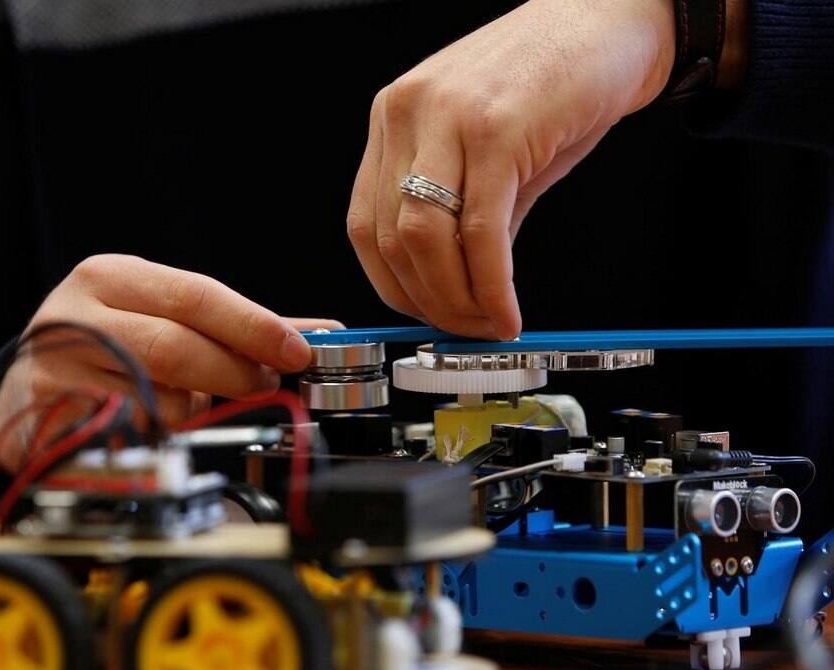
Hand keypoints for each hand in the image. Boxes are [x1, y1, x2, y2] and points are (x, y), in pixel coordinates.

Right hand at [0, 253, 340, 468]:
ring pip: (157, 401)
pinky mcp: (47, 422)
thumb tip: (316, 334)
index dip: (254, 327)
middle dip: (235, 373)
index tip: (298, 351)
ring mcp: (56, 370)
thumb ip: (231, 327)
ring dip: (191, 412)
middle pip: (177, 347)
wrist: (23, 392)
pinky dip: (156, 439)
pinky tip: (149, 426)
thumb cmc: (104, 348)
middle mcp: (76, 316)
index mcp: (108, 277)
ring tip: (184, 403)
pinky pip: (130, 440)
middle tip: (263, 385)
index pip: (195, 296)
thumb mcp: (157, 318)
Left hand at [348, 0, 675, 338]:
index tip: (427, 315)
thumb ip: (463, 220)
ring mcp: (448, 118)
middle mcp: (408, 113)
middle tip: (465, 330)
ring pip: (425, 239)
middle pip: (392, 239)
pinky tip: (506, 308)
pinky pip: (480, 231)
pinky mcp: (497, 131)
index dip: (393, 286)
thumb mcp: (489, 154)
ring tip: (488, 323)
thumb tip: (457, 293)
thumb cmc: (551, 85)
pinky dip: (491, 284)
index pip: (366, 224)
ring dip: (456, 300)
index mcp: (394, 118)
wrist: (612, 22)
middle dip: (429, 303)